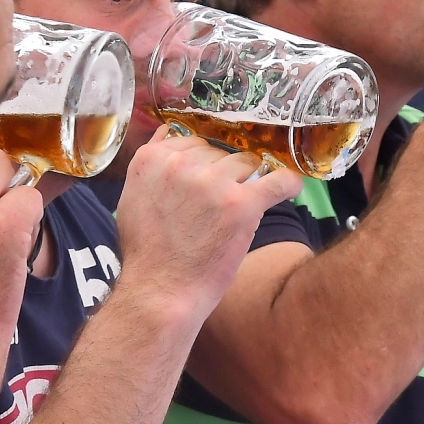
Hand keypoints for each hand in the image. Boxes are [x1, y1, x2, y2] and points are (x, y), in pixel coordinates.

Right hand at [115, 127, 303, 317]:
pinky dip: (288, 184)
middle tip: (220, 206)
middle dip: (225, 175)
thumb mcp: (132, 198)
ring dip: (249, 182)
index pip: (194, 142)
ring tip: (241, 209)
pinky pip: (278, 181)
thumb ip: (151, 163)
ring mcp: (212, 182)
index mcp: (152, 159)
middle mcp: (181, 164)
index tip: (209, 183)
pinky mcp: (241, 204)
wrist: (161, 291)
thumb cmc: (147, 254)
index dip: (205, 164)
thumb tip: (168, 131)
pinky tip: (291, 188)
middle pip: (221, 153)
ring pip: (248, 164)